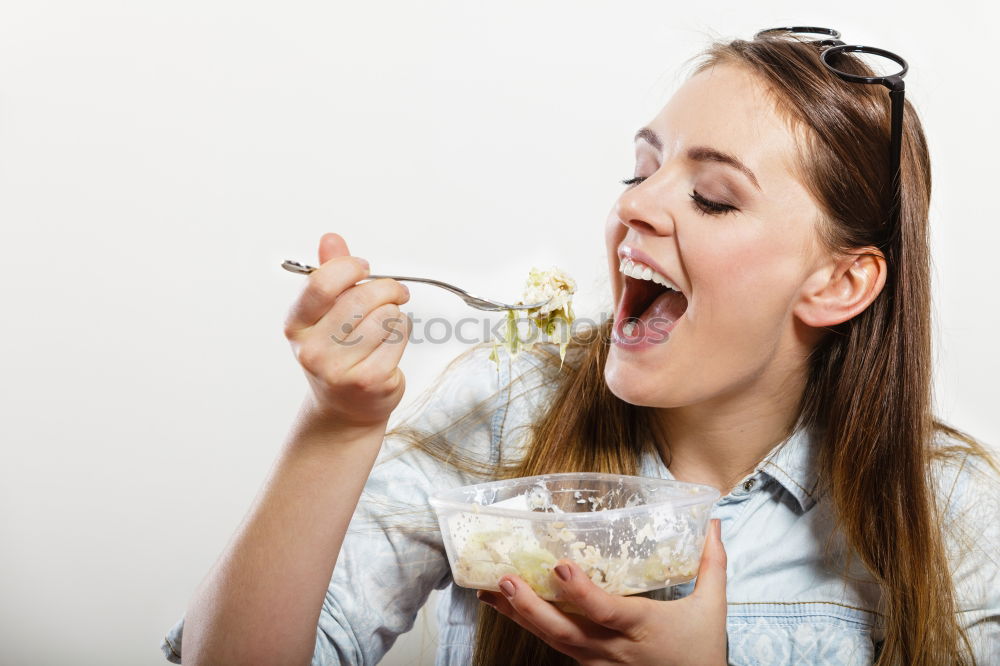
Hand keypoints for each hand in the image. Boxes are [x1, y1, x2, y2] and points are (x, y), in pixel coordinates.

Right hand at [283, 233, 411, 428]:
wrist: (345, 407)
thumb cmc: (337, 353)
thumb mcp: (326, 314)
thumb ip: (329, 274)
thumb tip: (331, 238)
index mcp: (297, 325)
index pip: (323, 282)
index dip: (351, 267)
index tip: (364, 268)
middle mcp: (312, 350)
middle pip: (362, 298)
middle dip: (387, 289)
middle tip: (396, 292)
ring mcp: (339, 369)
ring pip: (387, 316)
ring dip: (395, 315)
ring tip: (386, 326)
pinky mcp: (370, 381)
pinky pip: (399, 337)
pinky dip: (402, 335)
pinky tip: (390, 347)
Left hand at [477, 518, 727, 665]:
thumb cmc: (701, 650)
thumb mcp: (712, 608)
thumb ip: (712, 563)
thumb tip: (714, 521)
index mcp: (643, 627)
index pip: (606, 610)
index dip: (581, 591)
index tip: (560, 566)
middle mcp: (614, 647)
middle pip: (565, 631)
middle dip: (531, 606)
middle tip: (503, 579)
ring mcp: (597, 661)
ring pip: (552, 640)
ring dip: (520, 615)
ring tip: (489, 590)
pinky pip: (555, 645)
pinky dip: (529, 625)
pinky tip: (506, 606)